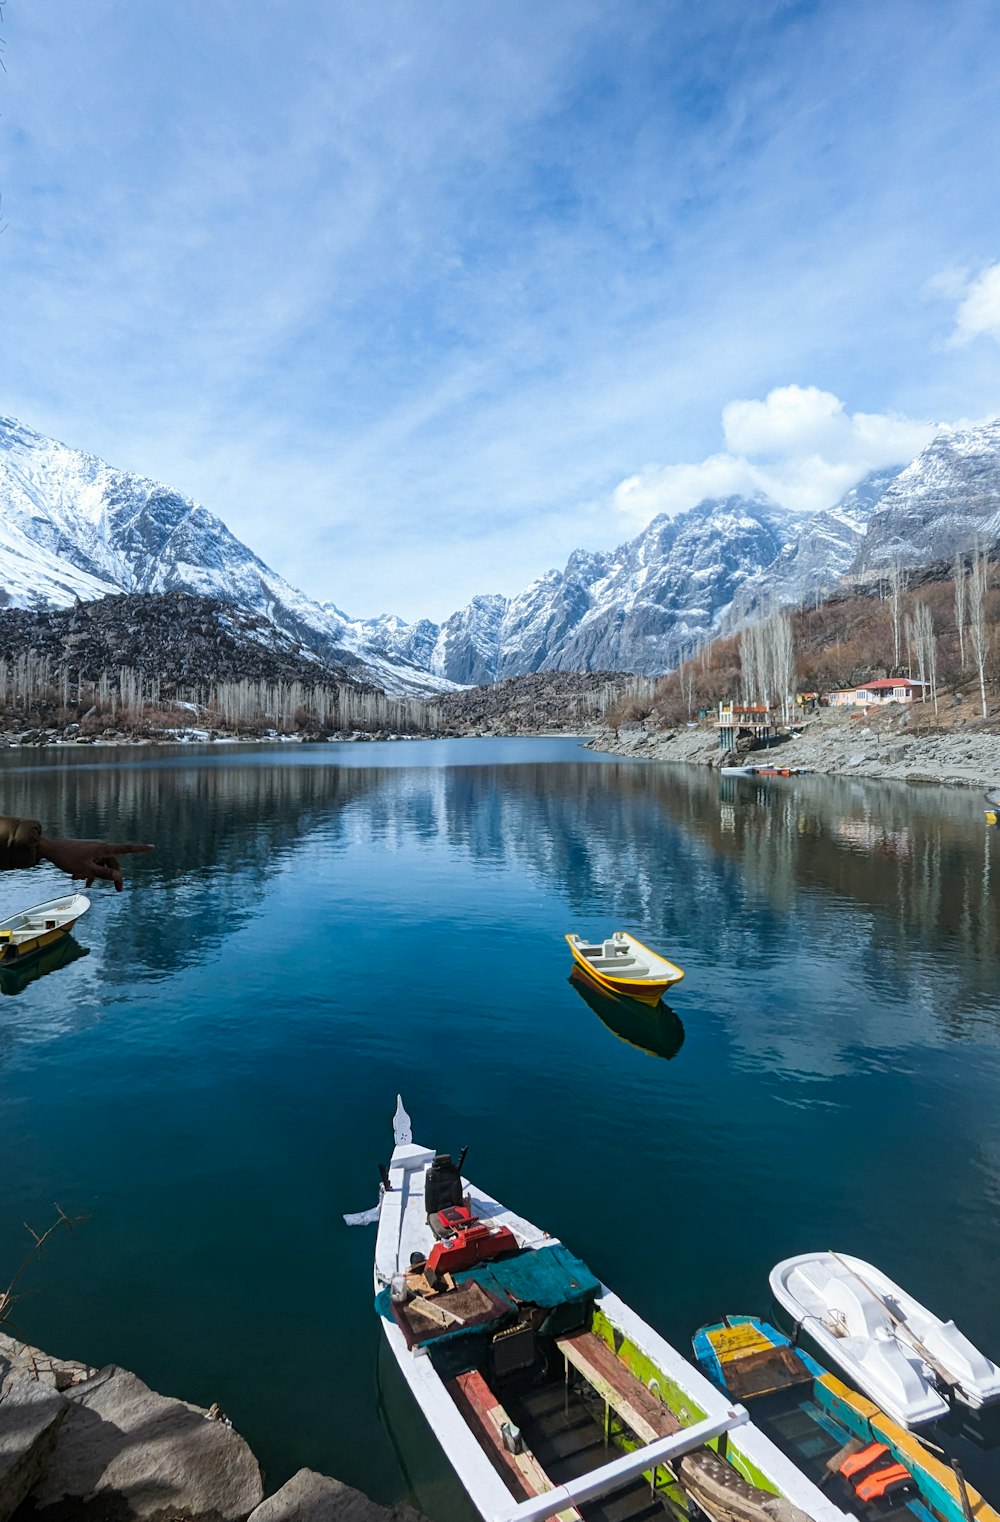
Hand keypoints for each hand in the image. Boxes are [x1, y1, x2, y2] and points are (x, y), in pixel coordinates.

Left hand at [37, 837, 153, 891]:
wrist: (50, 849)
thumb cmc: (68, 858)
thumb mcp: (86, 869)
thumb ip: (103, 874)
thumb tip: (119, 875)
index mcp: (103, 849)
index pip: (126, 849)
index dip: (139, 849)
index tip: (151, 847)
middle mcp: (100, 847)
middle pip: (113, 862)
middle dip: (114, 876)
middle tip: (118, 890)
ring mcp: (93, 849)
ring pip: (101, 864)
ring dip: (97, 875)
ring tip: (87, 885)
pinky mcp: (85, 851)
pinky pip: (93, 862)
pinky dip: (89, 871)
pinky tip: (80, 879)